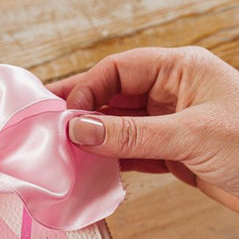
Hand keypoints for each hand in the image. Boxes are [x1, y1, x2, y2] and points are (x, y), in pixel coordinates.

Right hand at [49, 46, 238, 219]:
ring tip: (63, 153)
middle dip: (82, 112)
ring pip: (120, 126)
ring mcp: (174, 123)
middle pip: (114, 95)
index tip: (63, 116)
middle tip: (47, 129)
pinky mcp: (177, 154)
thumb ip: (131, 135)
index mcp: (181, 69)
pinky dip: (111, 160)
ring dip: (94, 139)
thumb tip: (78, 129)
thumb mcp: (191, 136)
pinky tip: (91, 169)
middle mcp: (174, 92)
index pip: (119, 69)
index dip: (87, 89)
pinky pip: (132, 151)